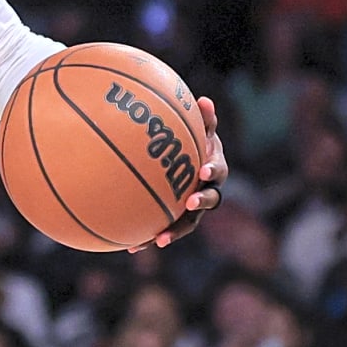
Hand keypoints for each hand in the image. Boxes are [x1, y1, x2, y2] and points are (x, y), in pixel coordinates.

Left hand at [130, 95, 227, 251]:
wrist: (190, 160)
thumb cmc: (193, 139)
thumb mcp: (198, 127)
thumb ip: (201, 118)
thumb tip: (204, 100)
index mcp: (213, 168)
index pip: (217, 170)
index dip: (213, 170)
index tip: (204, 169)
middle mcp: (206, 190)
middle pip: (208, 201)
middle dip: (199, 203)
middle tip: (189, 203)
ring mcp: (191, 206)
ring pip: (187, 223)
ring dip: (174, 232)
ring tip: (157, 240)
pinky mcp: (175, 217)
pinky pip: (164, 228)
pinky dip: (149, 237)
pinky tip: (129, 246)